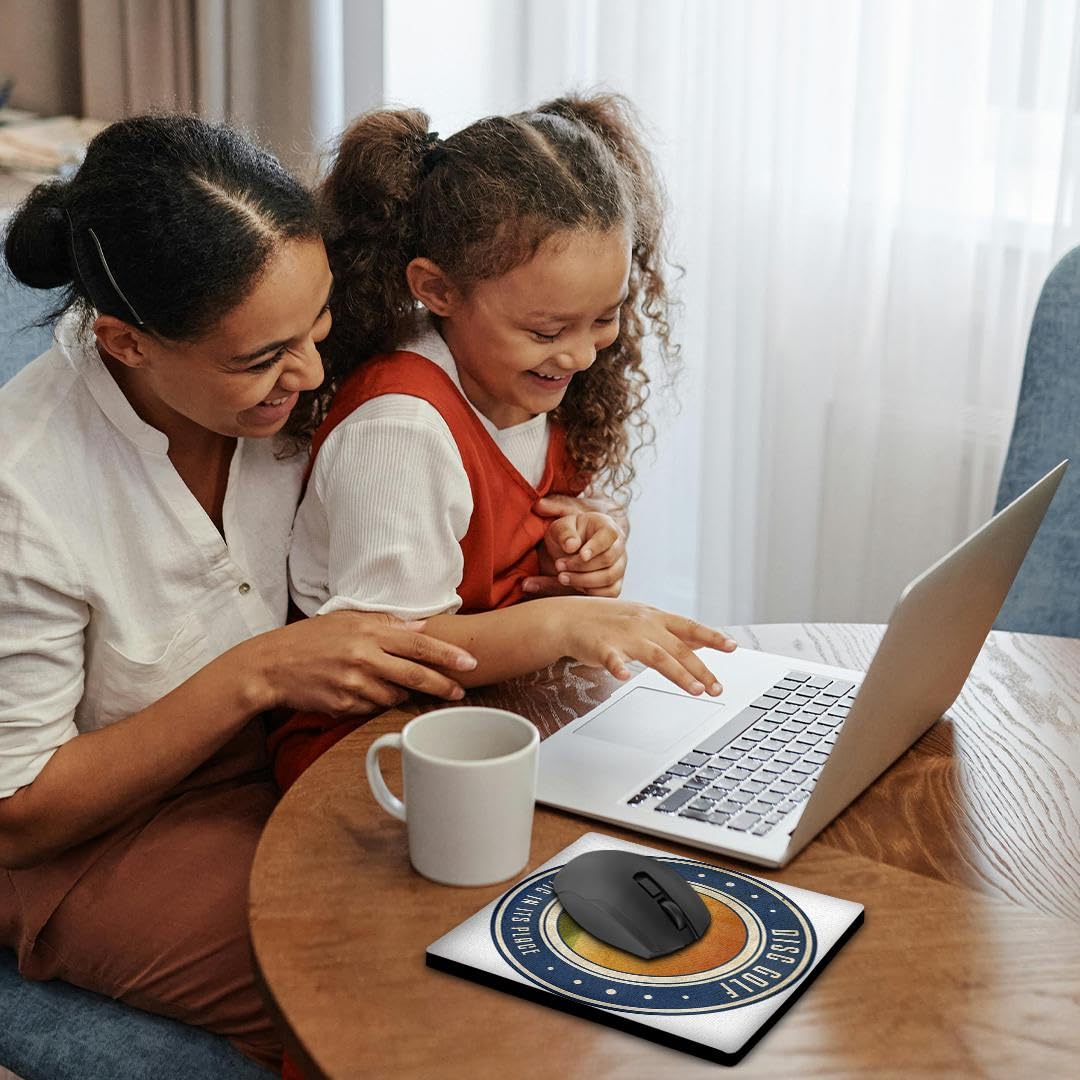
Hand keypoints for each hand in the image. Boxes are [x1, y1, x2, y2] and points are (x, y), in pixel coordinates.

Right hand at [247, 610, 477, 717]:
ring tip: (390, 683)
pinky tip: (363, 691)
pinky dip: (375, 702)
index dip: (447, 656)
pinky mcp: (344, 706)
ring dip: (402, 693)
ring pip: (395, 696)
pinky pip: (372, 708)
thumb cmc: (311, 639)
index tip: (470, 664)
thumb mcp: (347, 619)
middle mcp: (364, 658)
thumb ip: (386, 623)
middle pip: (415, 676)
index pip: (418, 644)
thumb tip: (420, 626)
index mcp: (369, 633)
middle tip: (461, 692)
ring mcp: (354, 684)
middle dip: (443, 685)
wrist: (271, 666)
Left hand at [525, 499, 626, 597]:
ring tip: (562, 577)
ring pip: (608, 578)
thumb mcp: (559, 528)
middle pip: (607, 559)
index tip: (581, 555)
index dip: (596, 547)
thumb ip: (564, 533)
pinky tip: (574, 585)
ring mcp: (619, 566)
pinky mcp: (615, 583)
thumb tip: (571, 546)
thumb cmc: (567, 536)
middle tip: (559, 565)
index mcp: (607, 526)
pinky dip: (590, 592)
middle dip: (580, 566)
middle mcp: (618, 546)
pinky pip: (609, 593)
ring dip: (582, 580)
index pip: (609, 535)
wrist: (569, 550)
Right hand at [559, 597, 737, 694]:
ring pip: (656, 655)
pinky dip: (617, 667)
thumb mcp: (645, 619)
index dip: (712, 637)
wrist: (570, 617)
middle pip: (678, 647)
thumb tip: (703, 640)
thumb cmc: (609, 620)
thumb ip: (672, 631)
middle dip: (700, 669)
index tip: (732, 647)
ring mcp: (624, 635)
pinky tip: (623, 677)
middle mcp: (644, 625)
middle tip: (717, 687)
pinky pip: (610, 658)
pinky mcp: (601, 647)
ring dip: (678, 673)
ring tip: (695, 690)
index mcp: (656, 618)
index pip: (690, 627)